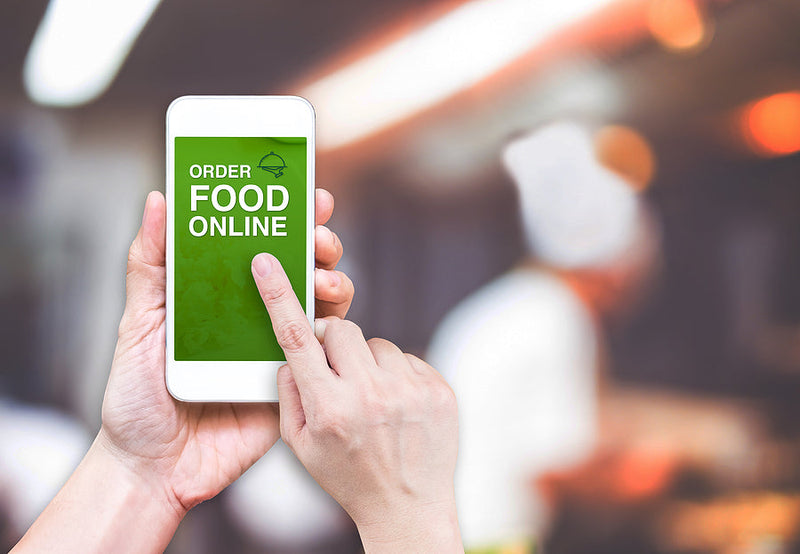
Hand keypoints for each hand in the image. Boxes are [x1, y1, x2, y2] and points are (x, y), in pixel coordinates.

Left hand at [100, 188, 352, 515]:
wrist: (152, 468)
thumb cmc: (135, 396)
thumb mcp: (136, 323)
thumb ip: (149, 265)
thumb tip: (158, 200)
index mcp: (221, 297)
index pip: (261, 245)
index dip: (288, 216)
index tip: (306, 194)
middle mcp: (254, 317)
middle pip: (300, 268)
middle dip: (320, 244)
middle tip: (319, 236)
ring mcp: (276, 349)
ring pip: (320, 306)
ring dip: (333, 283)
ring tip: (324, 281)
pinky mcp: (292, 384)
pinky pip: (322, 354)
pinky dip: (332, 333)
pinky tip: (327, 323)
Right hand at [251, 254, 462, 552]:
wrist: (409, 507)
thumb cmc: (348, 477)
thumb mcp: (301, 445)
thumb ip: (289, 393)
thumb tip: (294, 353)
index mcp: (329, 408)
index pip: (297, 338)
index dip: (278, 295)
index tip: (267, 262)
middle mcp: (370, 394)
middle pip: (341, 328)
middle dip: (332, 343)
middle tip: (336, 372)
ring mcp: (409, 390)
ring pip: (377, 343)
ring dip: (368, 363)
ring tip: (373, 401)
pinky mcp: (438, 389)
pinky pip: (407, 359)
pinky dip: (397, 376)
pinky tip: (398, 407)